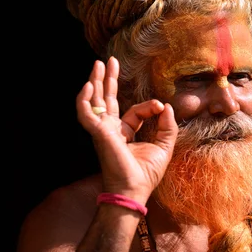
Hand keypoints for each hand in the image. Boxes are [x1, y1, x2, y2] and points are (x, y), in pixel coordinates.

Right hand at [76, 57, 177, 204]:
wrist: (134, 190)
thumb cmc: (146, 174)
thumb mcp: (164, 146)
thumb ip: (167, 126)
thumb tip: (167, 106)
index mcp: (124, 133)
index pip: (134, 111)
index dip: (149, 106)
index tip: (161, 107)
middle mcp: (110, 130)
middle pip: (107, 99)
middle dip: (108, 79)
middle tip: (109, 61)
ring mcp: (102, 130)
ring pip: (95, 101)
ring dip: (95, 82)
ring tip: (98, 64)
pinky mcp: (98, 133)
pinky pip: (85, 113)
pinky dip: (84, 100)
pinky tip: (87, 85)